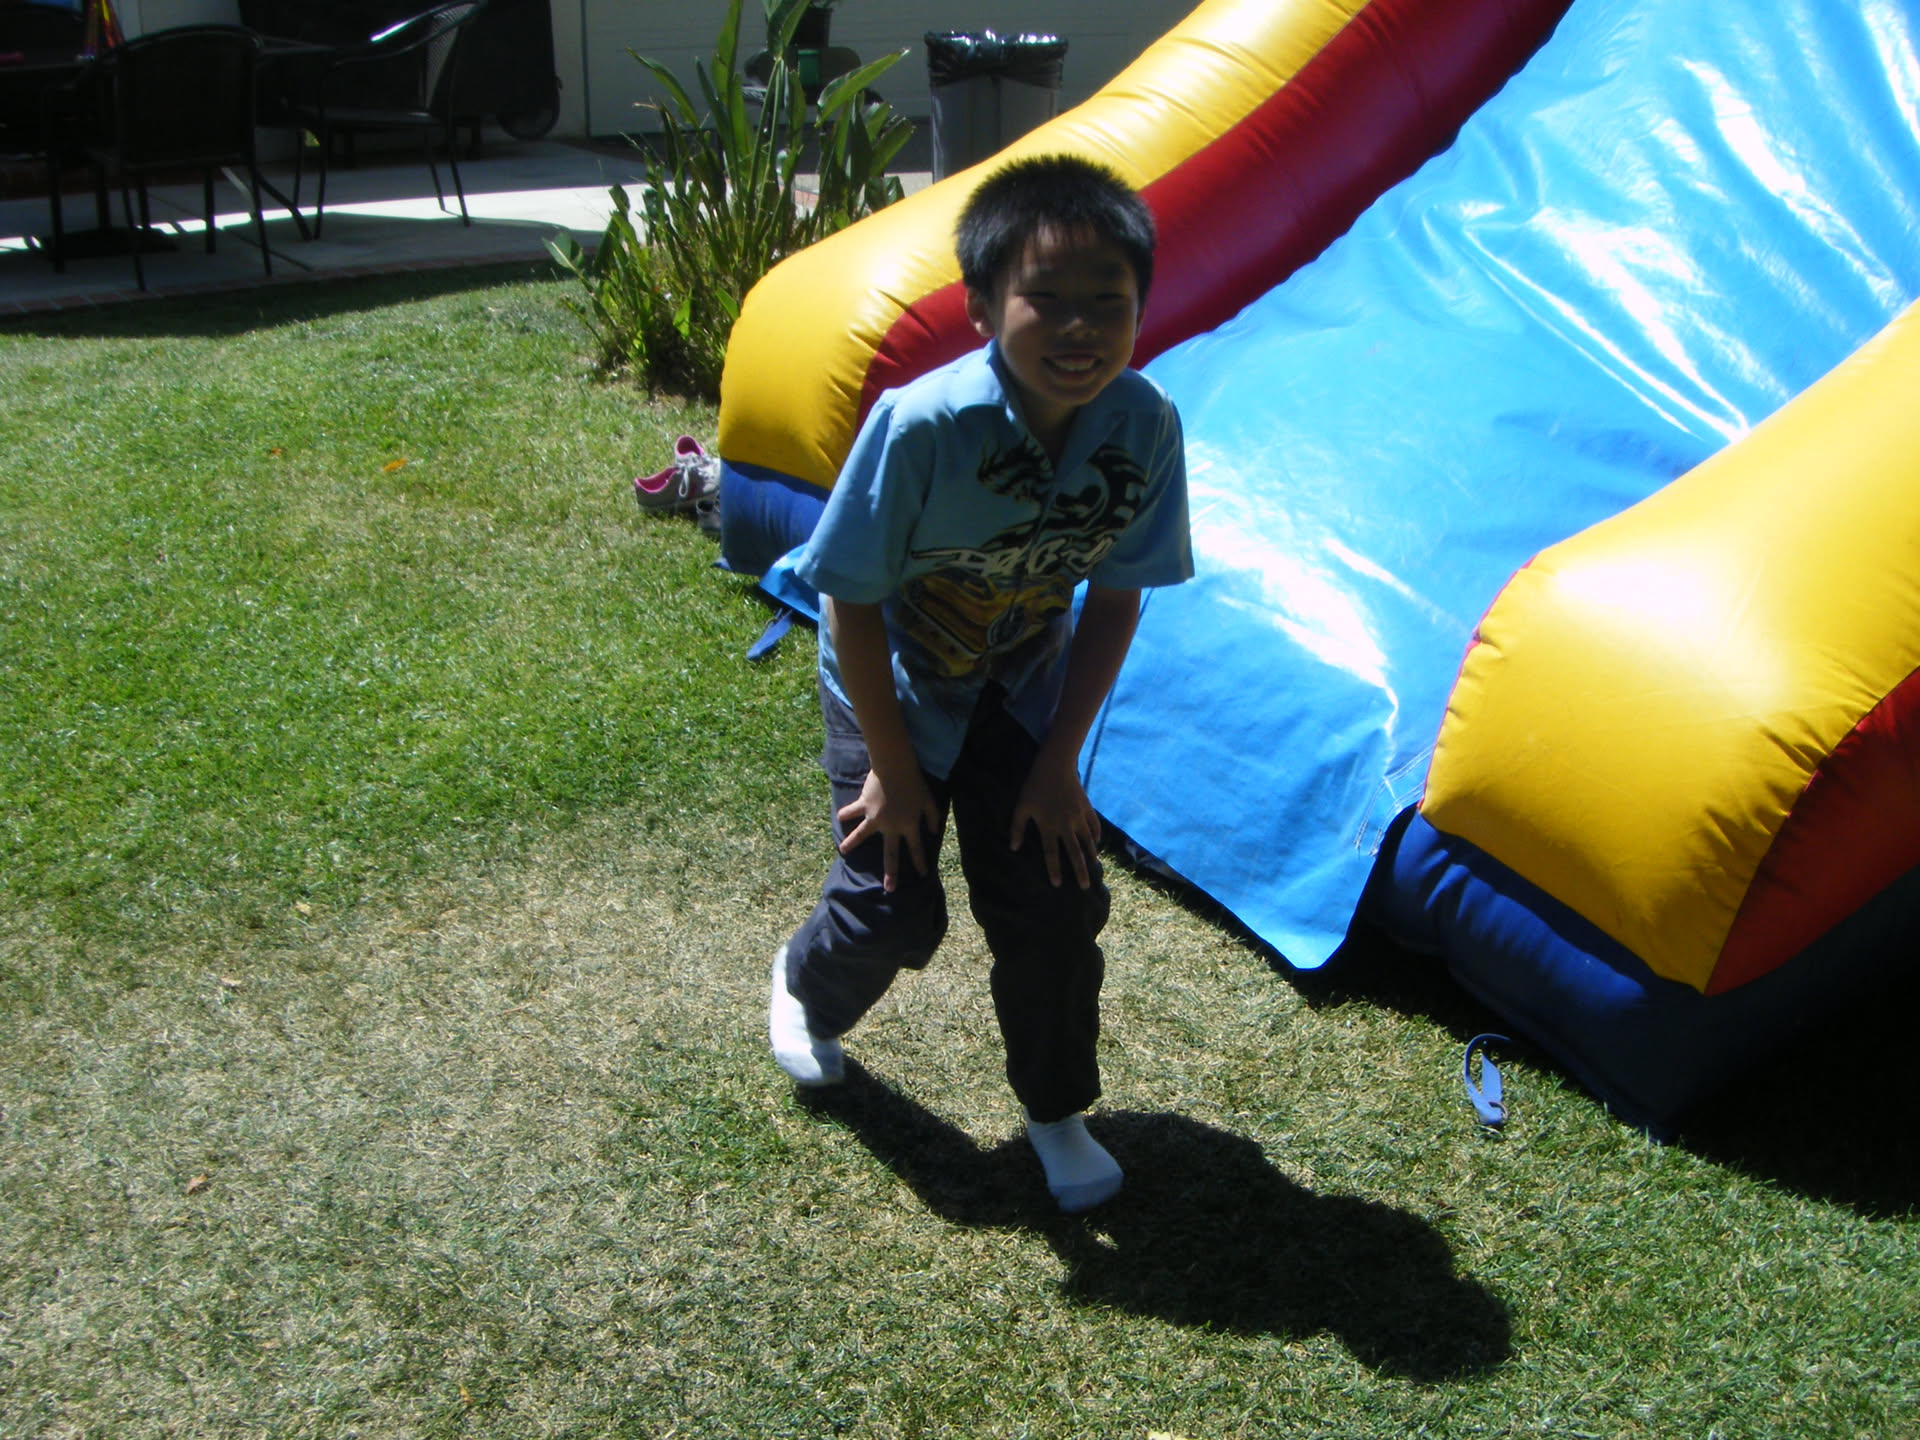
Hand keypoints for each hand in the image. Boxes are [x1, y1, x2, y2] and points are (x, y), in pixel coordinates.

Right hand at [837, 765, 941, 892]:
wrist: (895, 768)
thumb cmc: (915, 782)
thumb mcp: (929, 800)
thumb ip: (932, 817)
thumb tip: (934, 832)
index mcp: (909, 825)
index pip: (916, 849)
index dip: (920, 862)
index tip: (922, 875)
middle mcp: (891, 826)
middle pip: (890, 854)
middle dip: (891, 873)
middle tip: (889, 889)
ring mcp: (875, 818)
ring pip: (861, 835)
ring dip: (851, 844)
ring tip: (843, 852)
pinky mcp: (864, 806)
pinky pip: (852, 811)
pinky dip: (845, 814)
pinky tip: (839, 818)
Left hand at [1009, 754, 1101, 887]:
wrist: (1055, 765)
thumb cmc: (1034, 786)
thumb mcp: (1021, 806)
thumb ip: (1017, 828)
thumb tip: (1013, 848)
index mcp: (1048, 826)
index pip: (1052, 853)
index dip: (1054, 869)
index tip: (1058, 884)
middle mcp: (1066, 824)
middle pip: (1074, 852)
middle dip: (1080, 871)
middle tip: (1084, 887)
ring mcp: (1078, 816)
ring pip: (1087, 840)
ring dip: (1090, 855)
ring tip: (1094, 867)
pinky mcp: (1086, 807)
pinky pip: (1093, 825)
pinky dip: (1096, 835)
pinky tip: (1096, 843)